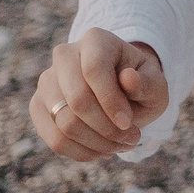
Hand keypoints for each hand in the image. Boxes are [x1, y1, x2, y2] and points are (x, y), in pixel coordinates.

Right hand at [32, 30, 169, 160]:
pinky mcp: (38, 106)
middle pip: (77, 100)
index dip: (111, 101)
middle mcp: (64, 55)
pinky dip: (81, 152)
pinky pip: (54, 139)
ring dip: (97, 143)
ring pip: (64, 123)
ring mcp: (46, 81)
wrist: (123, 91)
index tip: (129, 124)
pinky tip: (102, 150)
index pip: (94, 70)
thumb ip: (147, 82)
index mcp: (96, 40)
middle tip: (131, 139)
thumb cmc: (141, 85)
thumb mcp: (155, 84)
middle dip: (106, 128)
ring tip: (120, 145)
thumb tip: (128, 78)